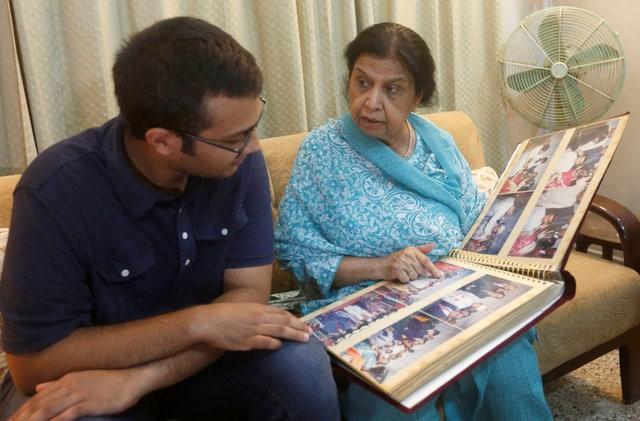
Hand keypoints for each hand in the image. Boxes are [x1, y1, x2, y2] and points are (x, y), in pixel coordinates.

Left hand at [9, 369, 142, 420]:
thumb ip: (59, 383)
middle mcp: (69, 385)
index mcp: (66, 379)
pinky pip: (68, 414)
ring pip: (48, 409)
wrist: (132, 379)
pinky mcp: (89, 403)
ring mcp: (79, 394)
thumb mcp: (82, 378)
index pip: (38, 397)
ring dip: (34, 420)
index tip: (12, 420)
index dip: (22, 410)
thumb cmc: (109, 381)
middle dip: (23, 417)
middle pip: (39, 404)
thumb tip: (39, 387)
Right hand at [196, 302, 311, 350]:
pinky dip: (275, 344)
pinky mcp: (248, 341)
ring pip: (279, 331)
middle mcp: (259, 317)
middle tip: (310, 332)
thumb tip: (266, 320)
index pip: (281, 313)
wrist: (207, 321)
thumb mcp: (242, 308)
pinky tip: (281, 346)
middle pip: (284, 322)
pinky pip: (265, 342)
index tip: (302, 323)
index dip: (293, 318)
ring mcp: (254, 329)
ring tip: (304, 339)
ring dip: (293, 335)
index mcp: (257, 308)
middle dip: (298, 327)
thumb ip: (255, 314)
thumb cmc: (222, 314)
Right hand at [380, 243, 442, 281]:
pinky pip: (406, 279)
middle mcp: (407, 255)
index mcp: (412, 250)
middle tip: (407, 269)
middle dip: (416, 273)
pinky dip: (403, 279)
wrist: (381, 265)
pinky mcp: (396, 270)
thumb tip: (434, 245)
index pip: (426, 260)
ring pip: (414, 276)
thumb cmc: (397, 259)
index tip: (439, 276)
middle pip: (420, 271)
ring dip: (409, 277)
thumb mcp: (409, 252)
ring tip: (402, 272)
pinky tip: (398, 275)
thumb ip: (422, 250)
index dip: (433, 269)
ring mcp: (401, 262)